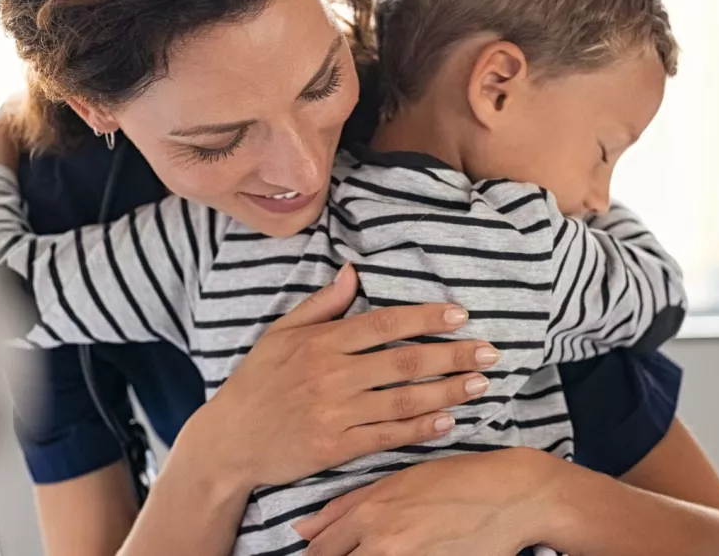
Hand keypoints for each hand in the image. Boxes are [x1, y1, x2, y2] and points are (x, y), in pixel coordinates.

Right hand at [179, 264, 500, 490]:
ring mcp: (336, 413)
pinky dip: (421, 428)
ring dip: (447, 392)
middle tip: (489, 351)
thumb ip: (321, 305)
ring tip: (480, 384)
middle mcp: (331, 375)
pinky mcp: (336, 447)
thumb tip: (353, 271)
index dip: (424, 319)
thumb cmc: (255, 384)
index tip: (459, 316)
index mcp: (320, 342)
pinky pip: (388, 435)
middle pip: (403, 362)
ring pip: (403, 399)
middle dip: (452, 356)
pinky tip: (449, 421)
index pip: (383, 324)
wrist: (228, 441)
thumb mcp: (280, 334)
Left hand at [295, 447, 562, 555]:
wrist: (511, 495)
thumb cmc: (455, 481)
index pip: (321, 551)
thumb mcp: (397, 482)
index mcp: (369, 513)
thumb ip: (346, 506)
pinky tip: (411, 554)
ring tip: (392, 550)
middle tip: (360, 552)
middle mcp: (382, 542)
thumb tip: (303, 529)